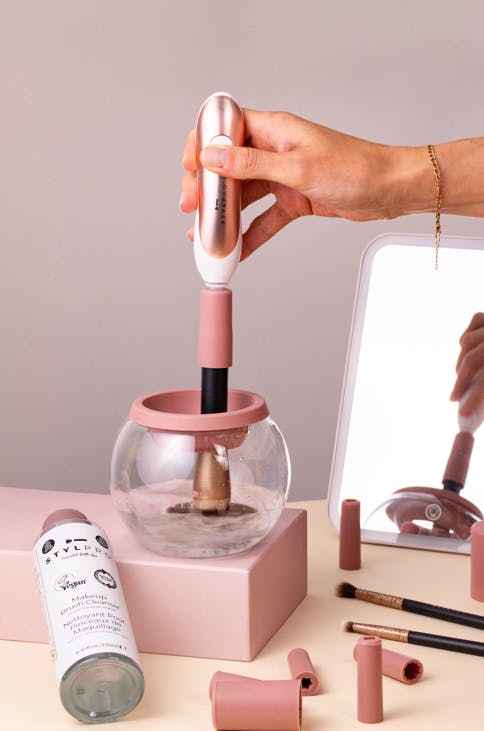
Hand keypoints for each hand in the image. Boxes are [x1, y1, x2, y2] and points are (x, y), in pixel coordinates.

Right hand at [180, 109, 431, 259]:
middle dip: (208, 188)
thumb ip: (251, 164)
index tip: (189, 170)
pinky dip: (250, 233)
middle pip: (229, 166)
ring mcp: (283, 175)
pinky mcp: (294, 198)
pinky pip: (264, 217)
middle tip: (193, 209)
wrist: (389, 189)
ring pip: (244, 194)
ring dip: (225, 214)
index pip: (224, 128)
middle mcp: (274, 150)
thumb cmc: (354, 168)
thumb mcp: (297, 167)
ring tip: (206, 234)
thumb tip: (212, 157)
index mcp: (273, 129)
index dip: (202, 146)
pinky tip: (237, 249)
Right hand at [450, 313, 483, 416]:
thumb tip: (474, 408)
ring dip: (462, 362)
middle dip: (460, 382)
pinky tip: (468, 350)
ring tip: (461, 378)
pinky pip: (475, 323)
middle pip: (472, 360)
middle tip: (453, 398)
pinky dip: (469, 337)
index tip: (462, 414)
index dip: (474, 398)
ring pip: (468, 342)